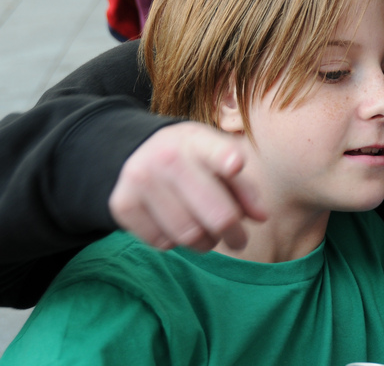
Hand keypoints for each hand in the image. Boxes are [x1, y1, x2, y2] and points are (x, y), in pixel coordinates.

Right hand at [109, 122, 267, 250]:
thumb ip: (244, 186)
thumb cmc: (194, 161)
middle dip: (234, 233)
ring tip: (209, 236)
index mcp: (197, 140)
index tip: (235, 165)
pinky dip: (176, 244)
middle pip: (214, 213)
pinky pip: (162, 243)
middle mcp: (165, 156)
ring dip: (206, 243)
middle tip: (239, 240)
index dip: (226, 158)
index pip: (214, 150)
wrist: (139, 153)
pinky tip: (177, 228)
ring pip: (188, 235)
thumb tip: (261, 218)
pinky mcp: (122, 204)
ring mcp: (140, 179)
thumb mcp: (218, 159)